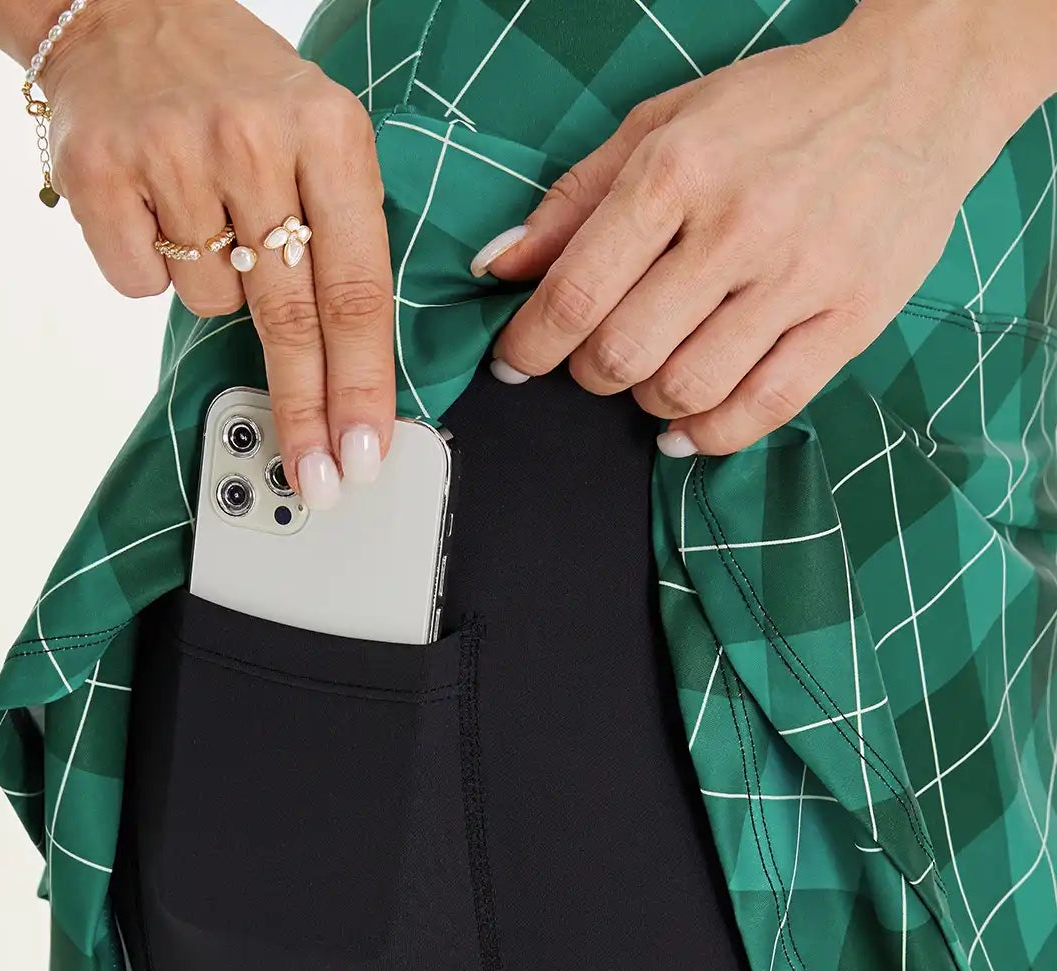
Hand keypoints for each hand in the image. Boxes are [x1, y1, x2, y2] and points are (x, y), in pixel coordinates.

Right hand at [41, 0, 394, 505]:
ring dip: (214, 288)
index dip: (363, 382)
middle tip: (321, 478)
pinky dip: (151, 267)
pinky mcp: (102, 174)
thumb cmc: (235, 88)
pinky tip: (154, 211)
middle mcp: (254, 141)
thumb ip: (343, 235)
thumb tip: (357, 374)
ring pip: (211, 303)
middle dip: (307, 411)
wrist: (121, 9)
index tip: (367, 449)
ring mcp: (173, 154)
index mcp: (329, 132)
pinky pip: (144, 284)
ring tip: (205, 216)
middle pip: (291, 319)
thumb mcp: (318, 133)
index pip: (356, 288)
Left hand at [476, 4, 1015, 455]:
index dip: (529, 346)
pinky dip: (710, 434)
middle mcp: (737, 226)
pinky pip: (762, 408)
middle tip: (597, 361)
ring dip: (649, 402)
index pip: (576, 292)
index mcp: (678, 170)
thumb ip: (575, 199)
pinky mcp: (850, 319)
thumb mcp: (664, 124)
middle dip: (590, 373)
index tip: (515, 363)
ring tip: (654, 375)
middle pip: (624, 353)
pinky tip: (689, 425)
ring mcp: (799, 276)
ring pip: (686, 389)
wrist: (915, 93)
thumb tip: (497, 266)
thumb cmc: (778, 111)